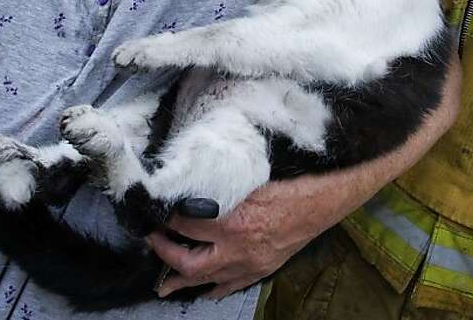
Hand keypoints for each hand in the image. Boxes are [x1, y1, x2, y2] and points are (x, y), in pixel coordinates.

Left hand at [147, 176, 339, 299]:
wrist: (320, 203)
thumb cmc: (288, 185)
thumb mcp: (248, 180)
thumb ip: (219, 187)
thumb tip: (193, 185)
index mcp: (232, 223)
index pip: (186, 224)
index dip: (168, 218)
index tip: (157, 211)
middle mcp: (237, 249)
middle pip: (189, 263)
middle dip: (166, 254)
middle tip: (153, 242)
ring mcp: (248, 264)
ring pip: (207, 280)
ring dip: (183, 281)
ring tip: (164, 286)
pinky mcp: (260, 270)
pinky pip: (232, 286)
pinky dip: (215, 289)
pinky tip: (205, 292)